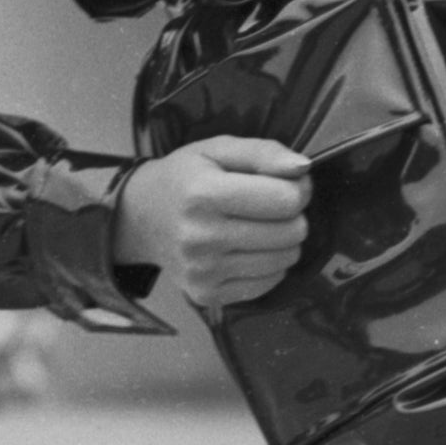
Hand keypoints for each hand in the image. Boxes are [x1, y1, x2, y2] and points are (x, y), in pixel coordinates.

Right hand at [115, 133, 310, 314]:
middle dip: (293, 216)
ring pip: (285, 260)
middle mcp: (201, 238)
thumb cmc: (186, 177)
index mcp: (203, 194)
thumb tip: (303, 168)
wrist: (142, 217)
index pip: (286, 200)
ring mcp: (203, 272)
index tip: (285, 184)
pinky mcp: (207, 295)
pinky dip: (269, 265)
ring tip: (260, 227)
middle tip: (271, 207)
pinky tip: (249, 249)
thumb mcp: (218, 149)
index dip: (297, 189)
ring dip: (284, 242)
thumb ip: (264, 152)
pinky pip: (268, 283)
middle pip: (291, 233)